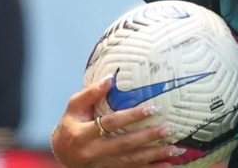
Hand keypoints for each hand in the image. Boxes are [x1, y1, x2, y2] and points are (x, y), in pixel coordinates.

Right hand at [50, 76, 183, 167]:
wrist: (62, 154)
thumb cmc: (70, 124)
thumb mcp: (74, 107)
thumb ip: (91, 93)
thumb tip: (111, 78)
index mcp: (82, 134)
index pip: (111, 123)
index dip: (132, 116)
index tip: (154, 107)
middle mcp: (92, 152)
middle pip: (124, 145)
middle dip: (148, 137)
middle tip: (169, 128)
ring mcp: (102, 164)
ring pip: (131, 161)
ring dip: (154, 156)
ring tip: (175, 149)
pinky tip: (167, 165)